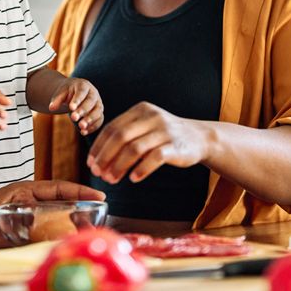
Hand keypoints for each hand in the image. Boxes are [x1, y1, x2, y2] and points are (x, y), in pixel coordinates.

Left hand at [0, 180, 105, 248]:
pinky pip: (49, 232)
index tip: (98, 197)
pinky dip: (62, 237)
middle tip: (102, 219)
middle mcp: (28, 202)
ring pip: (59, 217)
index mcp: (21, 192)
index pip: (56, 188)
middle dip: (83, 208)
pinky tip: (71, 247)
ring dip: (75, 224)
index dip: (78, 192)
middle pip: (62, 202)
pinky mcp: (26, 231)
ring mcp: (29, 216)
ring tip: (92, 234)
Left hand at [49, 77, 103, 135]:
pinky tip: (83, 132)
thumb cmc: (68, 92)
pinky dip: (93, 127)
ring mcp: (98, 104)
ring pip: (98, 111)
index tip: (71, 108)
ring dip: (90, 120)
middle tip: (73, 118)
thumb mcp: (61, 93)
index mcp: (84, 85)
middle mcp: (93, 94)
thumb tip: (51, 108)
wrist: (75, 93)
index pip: (81, 92)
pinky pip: (99, 120)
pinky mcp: (99, 113)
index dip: (77, 100)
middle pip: (90, 102)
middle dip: (83, 110)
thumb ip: (56, 99)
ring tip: (81, 127)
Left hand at [87, 102, 213, 183]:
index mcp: (140, 110)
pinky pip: (154, 158)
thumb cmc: (165, 136)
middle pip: (120, 137)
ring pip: (134, 148)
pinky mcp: (175, 146)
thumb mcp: (145, 127)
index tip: (91, 163)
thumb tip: (98, 160)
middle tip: (98, 173)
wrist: (199, 137)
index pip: (112, 127)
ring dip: (119, 166)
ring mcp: (164, 131)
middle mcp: (151, 117)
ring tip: (112, 179)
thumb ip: (125, 137)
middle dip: (105, 157)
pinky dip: (141, 169)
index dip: (98, 146)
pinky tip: (133, 179)